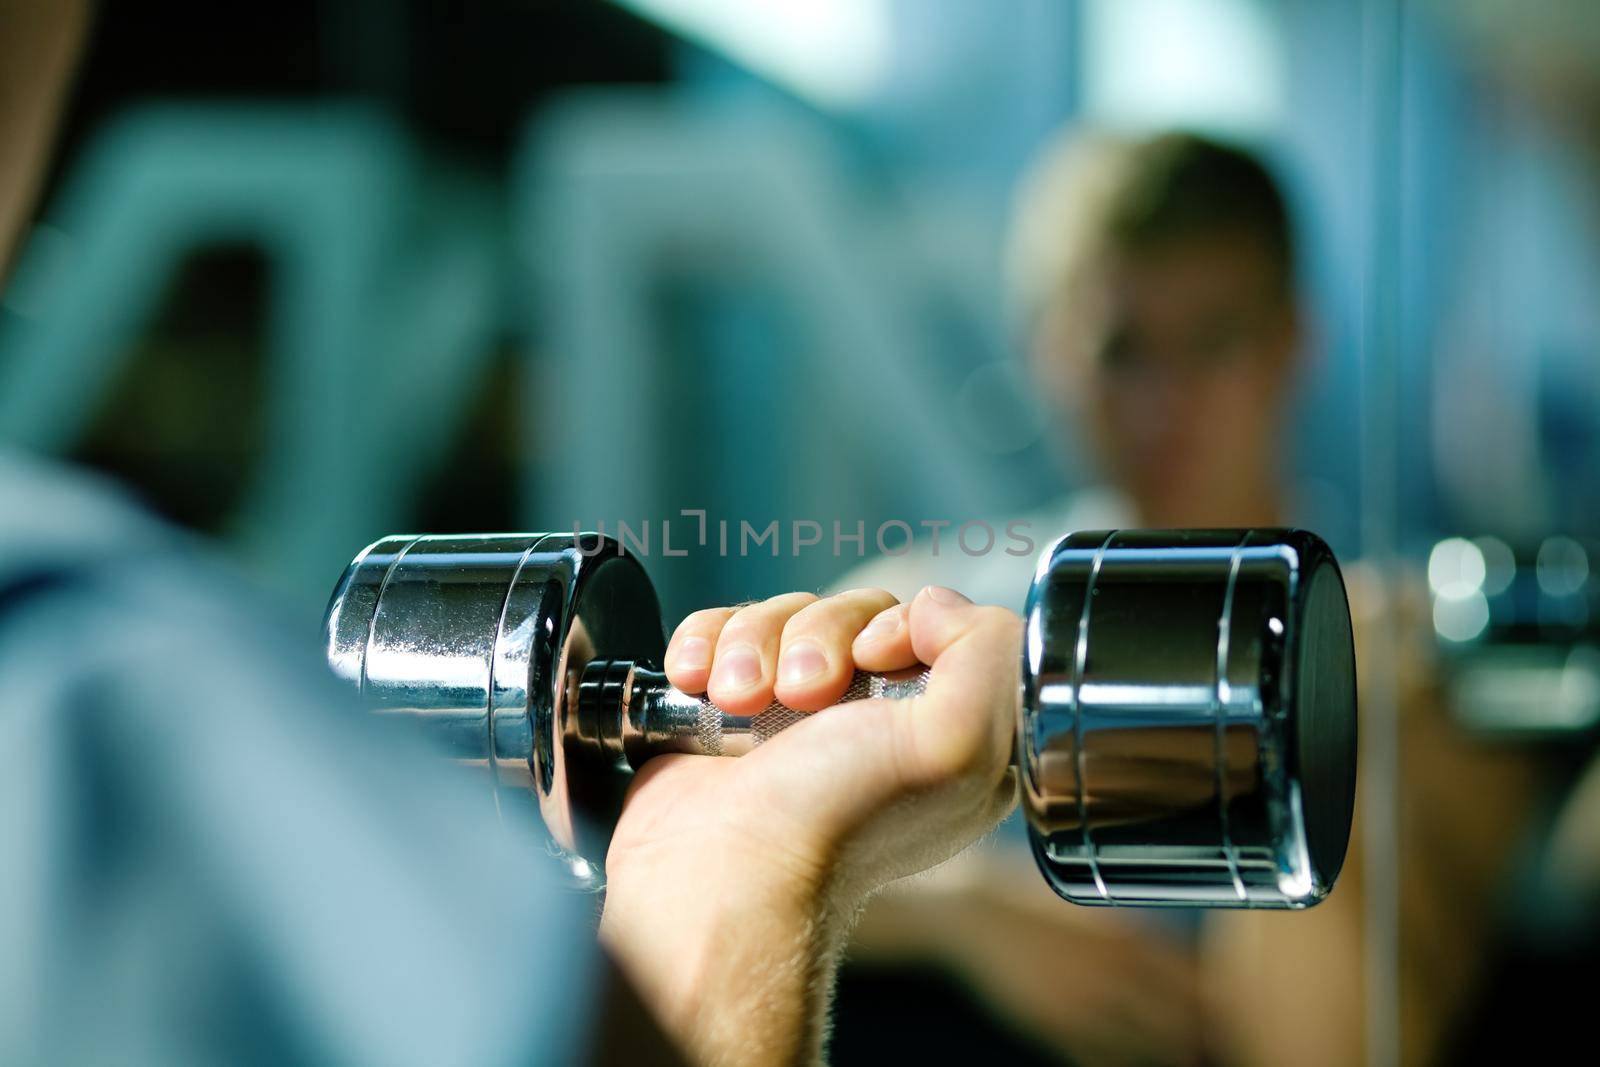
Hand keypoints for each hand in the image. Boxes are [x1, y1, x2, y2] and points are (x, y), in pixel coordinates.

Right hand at [598, 586, 1019, 1065]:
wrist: (720, 876)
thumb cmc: (836, 824)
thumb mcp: (959, 744)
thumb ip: (990, 654)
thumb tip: (934, 604)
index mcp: (943, 734)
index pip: (933, 624)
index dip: (898, 626)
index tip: (872, 659)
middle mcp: (871, 723)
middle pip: (850, 612)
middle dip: (816, 639)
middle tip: (800, 694)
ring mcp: (792, 716)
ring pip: (780, 616)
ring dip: (752, 645)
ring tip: (737, 699)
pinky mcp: (724, 708)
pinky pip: (720, 630)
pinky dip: (705, 646)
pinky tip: (700, 684)